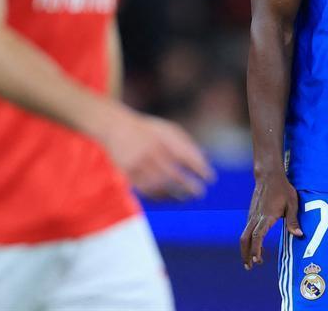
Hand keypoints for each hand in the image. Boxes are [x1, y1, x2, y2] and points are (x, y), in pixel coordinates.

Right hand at [98, 105, 213, 199]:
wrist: (116, 128)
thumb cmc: (149, 130)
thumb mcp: (168, 130)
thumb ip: (187, 144)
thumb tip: (206, 159)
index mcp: (163, 139)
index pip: (186, 156)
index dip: (200, 169)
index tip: (210, 178)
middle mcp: (150, 152)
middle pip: (173, 174)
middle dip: (189, 186)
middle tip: (200, 193)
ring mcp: (138, 164)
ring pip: (159, 186)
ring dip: (175, 195)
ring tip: (186, 198)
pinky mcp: (128, 174)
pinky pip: (145, 191)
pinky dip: (159, 197)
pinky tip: (169, 199)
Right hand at [240, 172, 301, 269]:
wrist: (269, 176)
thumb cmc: (283, 189)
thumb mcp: (292, 203)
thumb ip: (293, 220)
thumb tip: (299, 235)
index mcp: (266, 217)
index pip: (257, 236)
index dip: (256, 249)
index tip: (257, 260)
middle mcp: (256, 217)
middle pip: (245, 239)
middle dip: (245, 254)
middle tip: (249, 267)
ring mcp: (252, 216)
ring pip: (244, 235)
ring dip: (246, 249)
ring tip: (251, 261)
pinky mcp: (251, 214)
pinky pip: (247, 230)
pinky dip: (248, 241)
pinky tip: (255, 246)